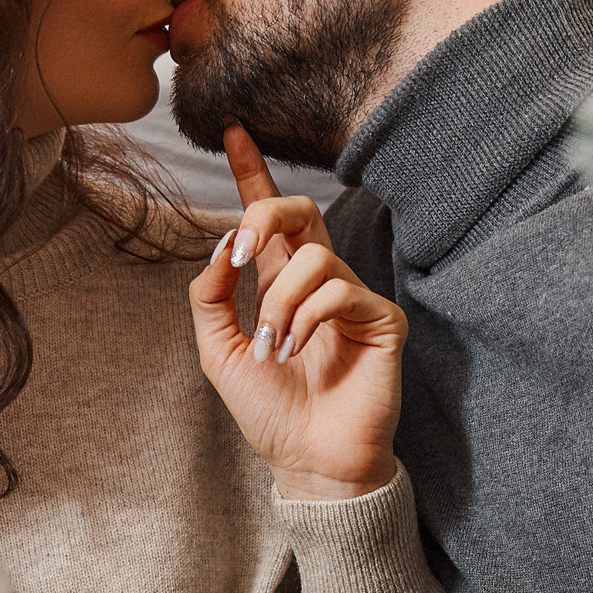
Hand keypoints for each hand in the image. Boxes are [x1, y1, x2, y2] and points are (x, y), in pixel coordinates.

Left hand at [189, 126, 403, 500]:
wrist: (308, 461)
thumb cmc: (269, 412)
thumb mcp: (217, 351)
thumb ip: (210, 297)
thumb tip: (218, 248)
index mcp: (280, 283)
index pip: (268, 217)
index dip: (252, 172)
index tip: (232, 130)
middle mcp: (320, 282)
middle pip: (299, 210)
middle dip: (264, 215)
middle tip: (239, 256)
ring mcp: (354, 298)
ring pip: (315, 257)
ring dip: (279, 302)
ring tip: (271, 347)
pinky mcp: (383, 320)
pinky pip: (341, 290)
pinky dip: (308, 318)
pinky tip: (297, 351)